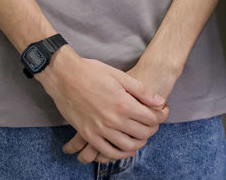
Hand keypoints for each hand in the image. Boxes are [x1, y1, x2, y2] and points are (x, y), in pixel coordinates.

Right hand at [37, 51, 164, 162]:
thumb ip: (141, 91)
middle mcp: (113, 119)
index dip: (161, 116)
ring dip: (139, 143)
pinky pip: (107, 151)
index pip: (151, 118)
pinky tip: (125, 148)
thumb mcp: (119, 76)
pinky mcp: (88, 134)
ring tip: (141, 136)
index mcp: (123, 103)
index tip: (161, 113)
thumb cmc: (91, 72)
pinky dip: (120, 153)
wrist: (64, 76)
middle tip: (153, 124)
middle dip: (152, 130)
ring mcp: (99, 129)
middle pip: (142, 133)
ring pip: (127, 146)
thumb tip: (159, 101)